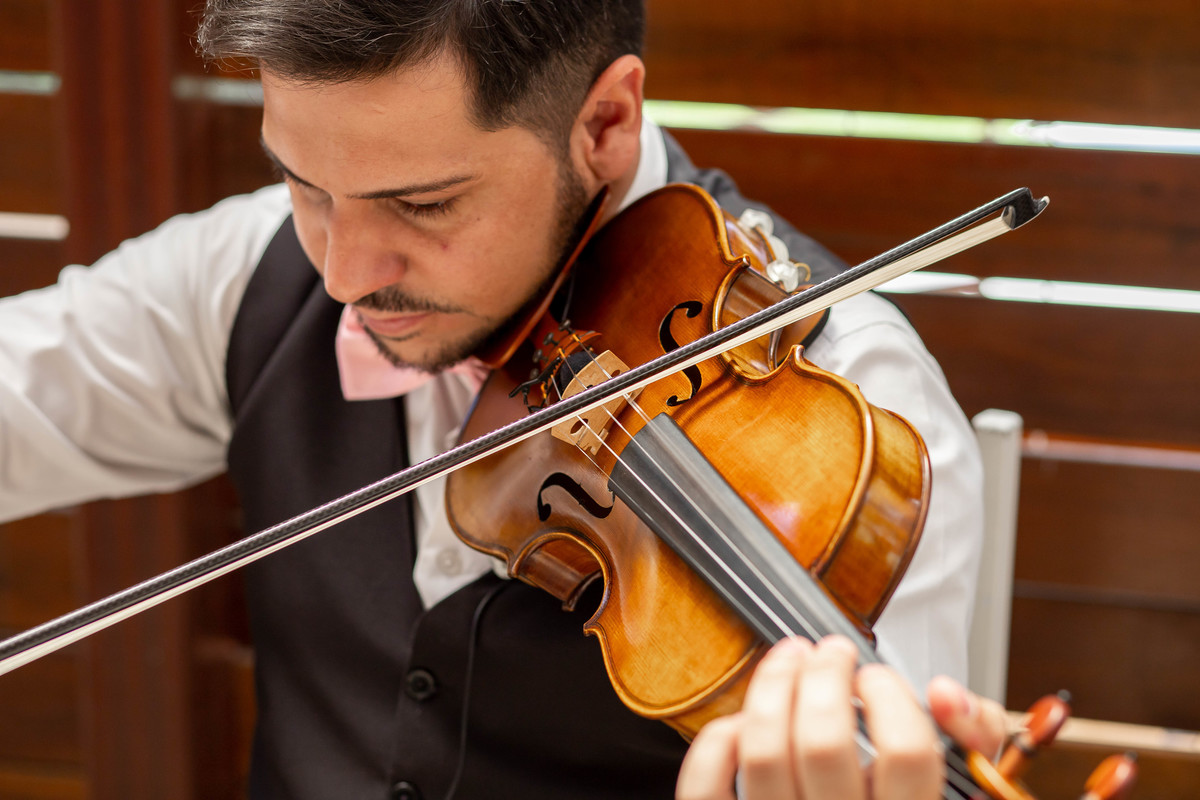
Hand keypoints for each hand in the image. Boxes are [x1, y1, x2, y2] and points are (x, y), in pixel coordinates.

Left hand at [676, 636, 1007, 799]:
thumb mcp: (966, 784)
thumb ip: (972, 736)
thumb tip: (944, 691)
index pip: (906, 752)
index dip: (890, 695)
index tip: (878, 678)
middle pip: (824, 743)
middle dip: (823, 675)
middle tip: (831, 653)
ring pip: (763, 754)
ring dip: (772, 688)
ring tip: (791, 662)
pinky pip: (707, 787)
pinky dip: (718, 741)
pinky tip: (744, 722)